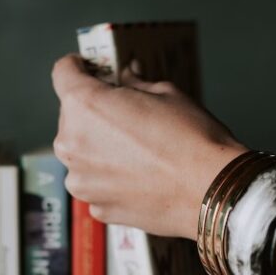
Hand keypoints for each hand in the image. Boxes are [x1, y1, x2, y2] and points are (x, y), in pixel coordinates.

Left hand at [51, 54, 246, 239]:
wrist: (212, 191)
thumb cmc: (192, 140)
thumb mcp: (166, 94)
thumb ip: (135, 84)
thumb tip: (127, 77)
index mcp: (85, 105)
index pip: (63, 73)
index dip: (77, 67)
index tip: (89, 70)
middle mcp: (72, 144)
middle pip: (72, 117)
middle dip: (94, 113)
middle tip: (127, 116)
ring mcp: (82, 181)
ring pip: (82, 155)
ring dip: (100, 149)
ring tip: (138, 153)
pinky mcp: (98, 208)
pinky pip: (97, 184)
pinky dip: (111, 179)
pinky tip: (141, 178)